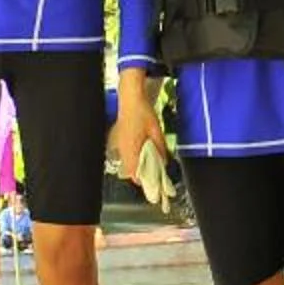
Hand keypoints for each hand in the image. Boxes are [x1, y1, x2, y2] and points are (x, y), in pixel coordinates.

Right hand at [115, 87, 171, 207]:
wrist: (131, 99)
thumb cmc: (143, 113)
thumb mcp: (157, 132)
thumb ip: (160, 149)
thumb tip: (163, 163)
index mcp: (131, 149)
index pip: (135, 174)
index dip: (145, 182)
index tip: (156, 185)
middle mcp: (122, 150)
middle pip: (130, 172)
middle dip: (142, 176)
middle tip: (155, 177)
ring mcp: (119, 145)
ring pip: (127, 164)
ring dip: (138, 168)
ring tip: (152, 167)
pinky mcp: (119, 141)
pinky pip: (126, 156)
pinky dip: (134, 159)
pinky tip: (143, 155)